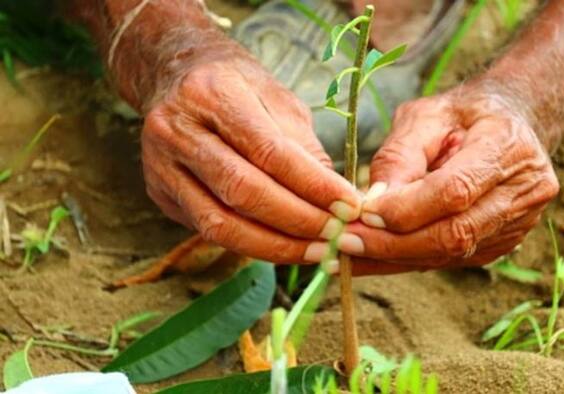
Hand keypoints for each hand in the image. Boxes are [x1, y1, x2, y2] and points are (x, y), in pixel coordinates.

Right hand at [141, 43, 360, 263]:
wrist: (176, 77)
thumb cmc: (238, 86)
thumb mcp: (278, 98)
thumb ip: (305, 147)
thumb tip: (338, 199)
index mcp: (212, 93)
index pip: (269, 151)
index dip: (313, 186)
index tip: (350, 206)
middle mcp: (177, 129)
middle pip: (242, 191)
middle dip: (298, 221)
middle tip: (338, 235)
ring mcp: (161, 165)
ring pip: (220, 223)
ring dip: (275, 246)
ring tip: (317, 251)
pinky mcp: (159, 193)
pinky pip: (209, 230)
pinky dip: (252, 245)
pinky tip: (284, 247)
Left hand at [338, 82, 558, 274]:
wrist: (510, 123)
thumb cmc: (462, 114)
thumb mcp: (426, 115)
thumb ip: (399, 156)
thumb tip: (371, 203)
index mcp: (508, 147)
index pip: (455, 190)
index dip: (406, 208)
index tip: (361, 212)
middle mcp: (524, 191)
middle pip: (455, 233)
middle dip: (393, 243)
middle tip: (343, 241)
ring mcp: (519, 223)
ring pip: (451, 254)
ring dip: (395, 257)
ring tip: (349, 252)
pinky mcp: (503, 244)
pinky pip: (450, 260)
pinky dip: (408, 260)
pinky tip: (373, 256)